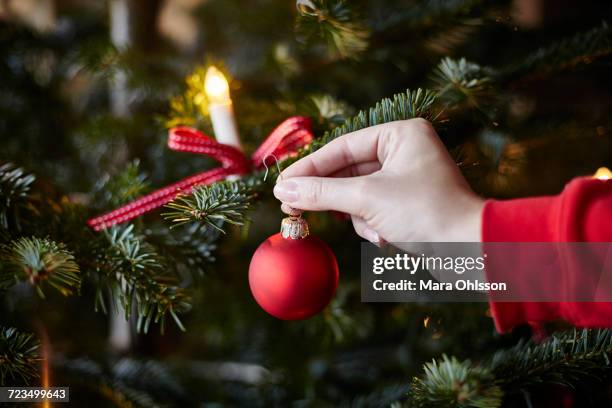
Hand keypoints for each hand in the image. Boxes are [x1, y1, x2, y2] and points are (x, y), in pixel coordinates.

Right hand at [273, 119, 483, 242]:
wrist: (469, 250)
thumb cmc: (425, 212)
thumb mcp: (366, 198)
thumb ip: (322, 192)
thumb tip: (285, 191)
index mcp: (400, 134)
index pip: (342, 147)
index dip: (309, 167)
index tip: (282, 185)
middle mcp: (403, 151)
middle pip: (347, 171)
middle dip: (331, 195)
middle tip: (291, 207)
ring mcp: (405, 178)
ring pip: (357, 194)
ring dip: (358, 216)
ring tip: (373, 229)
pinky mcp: (405, 203)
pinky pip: (371, 209)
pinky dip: (372, 225)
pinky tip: (386, 237)